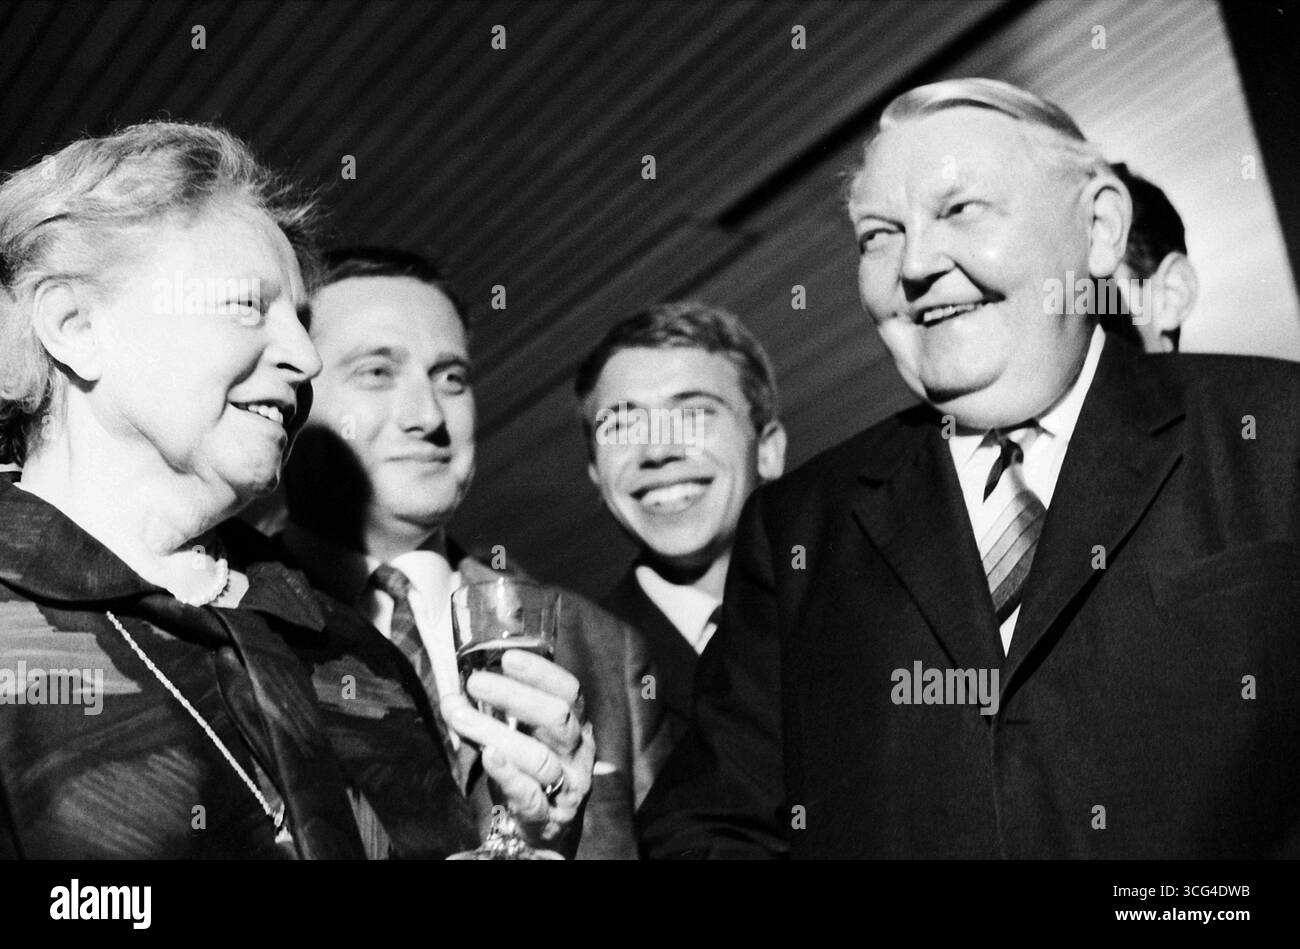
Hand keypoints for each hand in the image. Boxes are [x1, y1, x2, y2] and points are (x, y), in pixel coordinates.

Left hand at [441, 649, 593, 849]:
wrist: (549, 833)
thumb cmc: (532, 773)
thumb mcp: (526, 736)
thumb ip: (500, 713)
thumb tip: (456, 688)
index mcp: (576, 724)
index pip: (568, 690)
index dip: (541, 672)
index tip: (508, 657)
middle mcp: (577, 752)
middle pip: (556, 717)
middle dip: (514, 695)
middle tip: (476, 682)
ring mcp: (567, 786)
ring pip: (538, 757)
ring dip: (494, 732)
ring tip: (459, 714)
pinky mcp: (549, 817)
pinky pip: (530, 794)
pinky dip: (508, 773)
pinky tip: (488, 756)